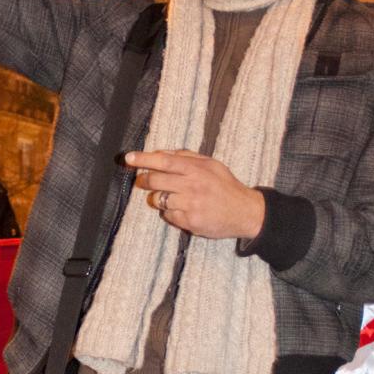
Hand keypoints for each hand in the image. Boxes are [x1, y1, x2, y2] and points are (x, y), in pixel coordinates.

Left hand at [125, 149, 265, 240]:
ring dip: (159, 198)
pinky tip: (184, 209)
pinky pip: (168, 215)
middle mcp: (192, 185)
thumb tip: (162, 152)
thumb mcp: (211, 164)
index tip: (128, 158)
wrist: (245, 212)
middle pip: (155, 180)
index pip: (164, 161)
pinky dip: (171, 212)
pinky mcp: (189, 221)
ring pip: (158, 200)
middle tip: (143, 180)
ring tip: (172, 196)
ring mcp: (190, 205)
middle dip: (144, 180)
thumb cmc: (226, 186)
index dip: (143, 159)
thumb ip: (186, 156)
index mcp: (196, 169)